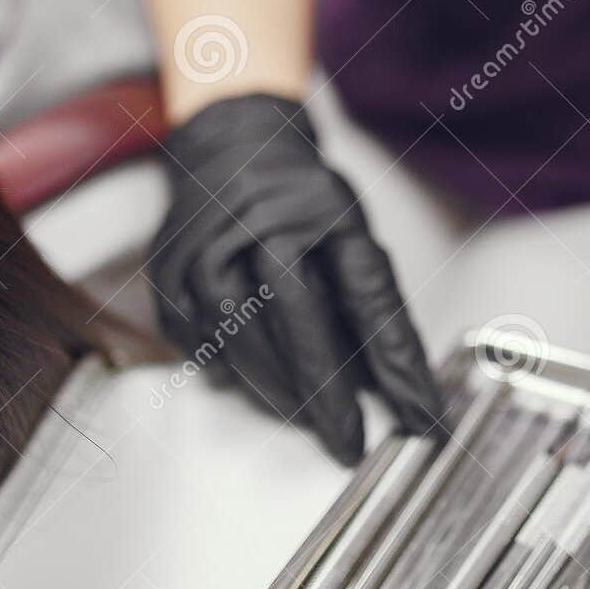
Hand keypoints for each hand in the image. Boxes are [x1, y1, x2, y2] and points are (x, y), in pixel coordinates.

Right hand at [149, 94, 441, 462]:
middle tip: (348, 444)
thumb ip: (374, 301)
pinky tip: (249, 383)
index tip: (422, 421)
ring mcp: (204, 249)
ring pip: (243, 342)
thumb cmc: (303, 196)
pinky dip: (227, 368)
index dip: (397, 370)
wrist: (230, 144)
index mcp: (320, 215)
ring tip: (306, 420)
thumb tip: (399, 384)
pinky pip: (195, 340)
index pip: (368, 305)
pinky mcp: (167, 271)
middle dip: (328, 398)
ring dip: (277, 392)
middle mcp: (257, 228)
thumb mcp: (355, 231)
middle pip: (298, 329)